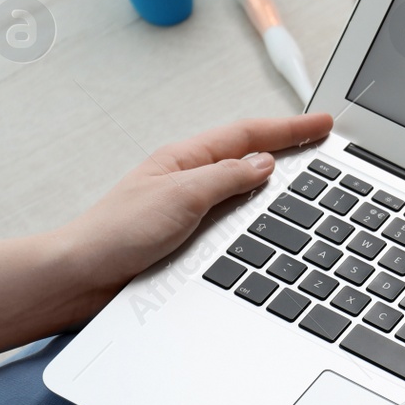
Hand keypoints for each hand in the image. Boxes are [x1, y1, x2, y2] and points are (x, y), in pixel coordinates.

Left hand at [59, 113, 332, 301]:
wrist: (81, 280)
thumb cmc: (114, 235)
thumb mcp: (180, 197)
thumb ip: (226, 178)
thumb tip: (264, 164)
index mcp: (186, 159)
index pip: (249, 136)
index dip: (290, 128)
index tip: (322, 124)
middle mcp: (190, 181)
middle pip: (250, 155)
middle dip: (289, 145)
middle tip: (322, 140)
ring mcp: (191, 210)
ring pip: (244, 188)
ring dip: (276, 179)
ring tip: (308, 173)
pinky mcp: (190, 240)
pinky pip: (235, 219)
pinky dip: (258, 213)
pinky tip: (271, 221)